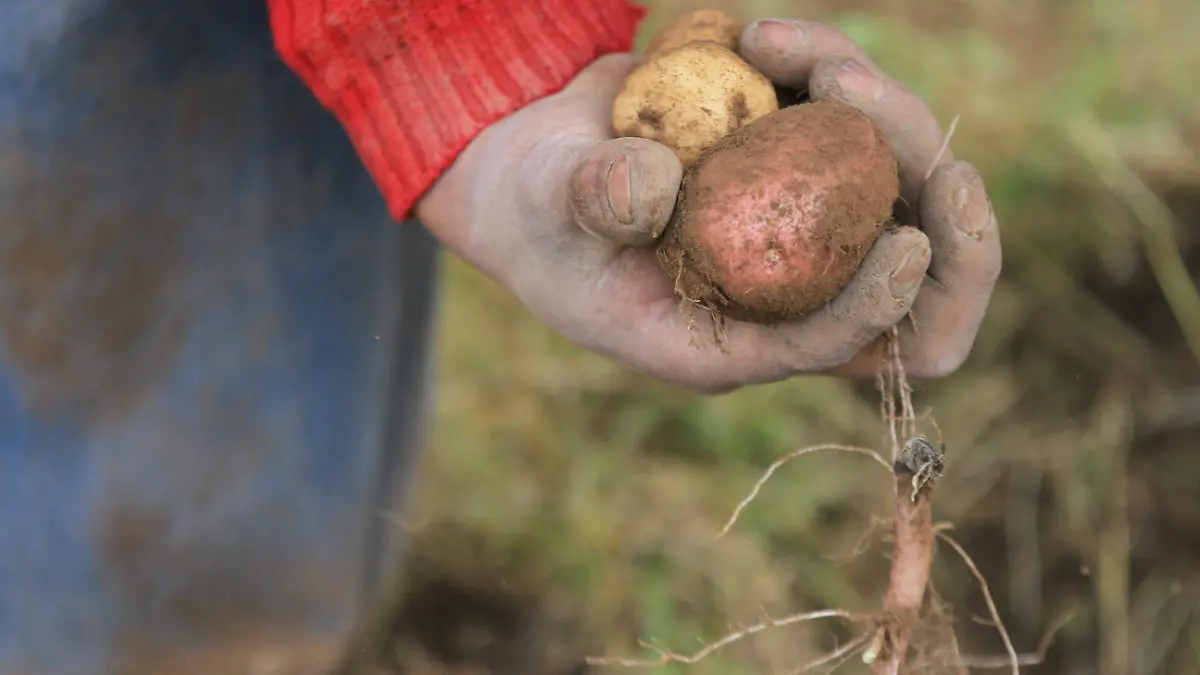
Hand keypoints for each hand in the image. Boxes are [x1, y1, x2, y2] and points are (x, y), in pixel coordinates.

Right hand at [416, 19, 999, 393]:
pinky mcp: (795, 170)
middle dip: (947, 235)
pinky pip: (854, 133)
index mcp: (716, 337)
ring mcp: (793, 231)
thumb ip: (594, 199)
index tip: (907, 245)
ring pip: (894, 199)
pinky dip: (829, 74)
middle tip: (940, 160)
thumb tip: (661, 187)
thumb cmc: (530, 205)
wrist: (530, 163)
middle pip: (904, 295)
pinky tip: (763, 39)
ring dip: (884, 120)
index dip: (874, 308)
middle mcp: (771, 293)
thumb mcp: (542, 205)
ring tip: (796, 51)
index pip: (820, 346)